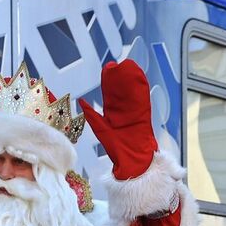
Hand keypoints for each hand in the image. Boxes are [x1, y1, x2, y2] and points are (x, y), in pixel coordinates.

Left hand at [76, 60, 156, 179]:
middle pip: (123, 91)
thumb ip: (92, 114)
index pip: (111, 94)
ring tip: (128, 65)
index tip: (109, 69)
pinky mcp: (144, 115)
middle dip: (120, 78)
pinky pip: (143, 99)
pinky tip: (140, 75)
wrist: (133, 160)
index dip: (110, 82)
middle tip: (118, 64)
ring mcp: (135, 112)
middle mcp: (125, 112)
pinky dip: (142, 87)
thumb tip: (81, 100)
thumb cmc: (117, 149)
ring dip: (131, 79)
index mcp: (114, 115)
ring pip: (133, 92)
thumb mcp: (101, 128)